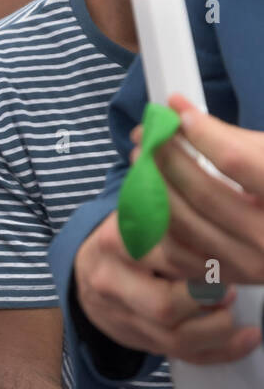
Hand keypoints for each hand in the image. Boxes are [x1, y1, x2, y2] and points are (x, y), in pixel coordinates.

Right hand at [74, 210, 260, 363]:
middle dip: (208, 299)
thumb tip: (237, 198)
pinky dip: (221, 350)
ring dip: (217, 328)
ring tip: (233, 311)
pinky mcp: (136, 340)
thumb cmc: (130, 236)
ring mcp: (120, 316)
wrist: (88, 271)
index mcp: (114, 241)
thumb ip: (177, 208)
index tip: (229, 253)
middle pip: (165, 303)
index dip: (206, 258)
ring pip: (175, 336)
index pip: (166, 253)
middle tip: (230, 288)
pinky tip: (248, 337)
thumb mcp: (140, 211)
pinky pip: (182, 355)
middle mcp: (110, 280)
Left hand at [145, 94, 263, 284]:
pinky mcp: (223, 277)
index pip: (237, 162)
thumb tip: (179, 111)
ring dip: (152, 187)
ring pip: (182, 223)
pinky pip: (174, 250)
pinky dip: (154, 220)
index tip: (179, 112)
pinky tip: (147, 195)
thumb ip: (234, 139)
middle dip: (167, 157)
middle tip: (147, 133)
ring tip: (141, 159)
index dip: (204, 134)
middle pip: (202, 193)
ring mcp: (246, 264)